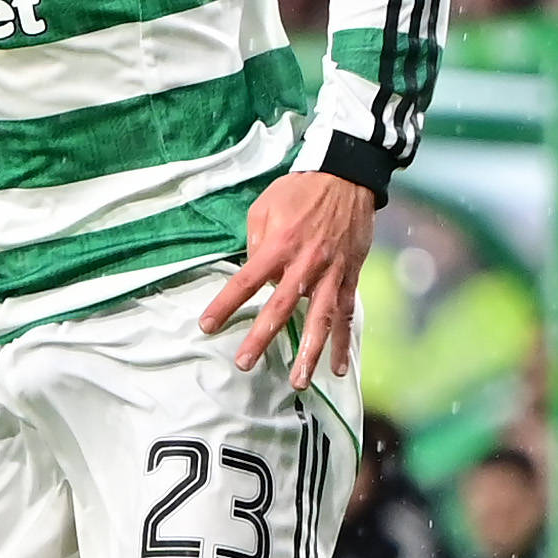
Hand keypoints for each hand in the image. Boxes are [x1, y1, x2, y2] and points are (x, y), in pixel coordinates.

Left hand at [200, 171, 378, 389]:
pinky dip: (343, 343)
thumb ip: (255, 242)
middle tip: (244, 363)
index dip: (225, 304)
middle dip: (262, 338)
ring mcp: (331, 273)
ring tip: (298, 381)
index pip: (246, 281)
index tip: (207, 326)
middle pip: (280, 307)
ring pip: (319, 319)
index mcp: (279, 246)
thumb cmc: (299, 191)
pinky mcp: (350, 276)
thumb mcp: (264, 207)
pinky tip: (338, 369)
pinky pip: (346, 314)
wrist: (347, 177)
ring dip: (309, 352)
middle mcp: (306, 264)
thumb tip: (252, 272)